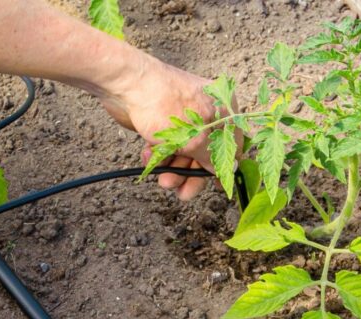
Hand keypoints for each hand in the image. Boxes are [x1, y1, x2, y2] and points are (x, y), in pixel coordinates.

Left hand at [100, 53, 218, 200]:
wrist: (128, 85)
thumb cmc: (165, 103)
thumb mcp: (195, 136)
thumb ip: (213, 156)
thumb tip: (232, 170)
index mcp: (223, 109)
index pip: (232, 145)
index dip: (223, 168)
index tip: (216, 187)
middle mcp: (207, 113)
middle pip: (205, 154)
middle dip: (190, 173)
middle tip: (178, 190)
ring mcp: (185, 118)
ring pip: (184, 153)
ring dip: (171, 168)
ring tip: (160, 176)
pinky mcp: (165, 122)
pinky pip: (167, 147)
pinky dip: (158, 156)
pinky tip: (147, 155)